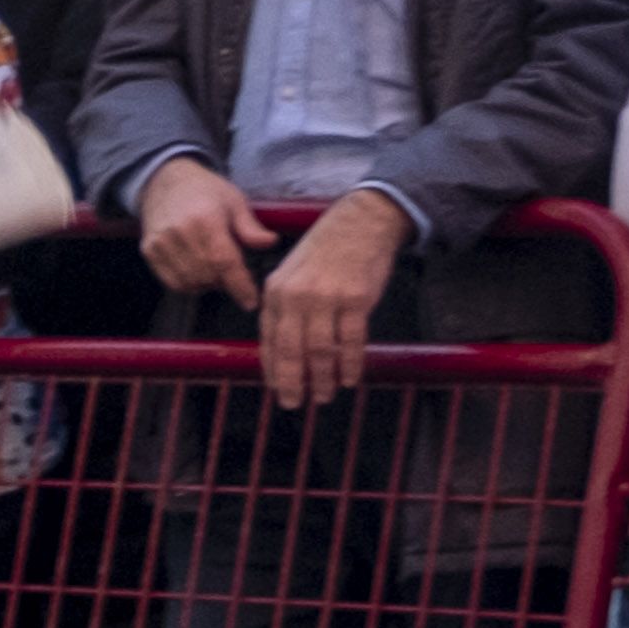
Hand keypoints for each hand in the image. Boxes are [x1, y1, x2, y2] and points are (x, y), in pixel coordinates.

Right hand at [137, 156, 266, 315]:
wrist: (165, 180)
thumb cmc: (205, 191)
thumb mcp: (235, 201)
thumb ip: (250, 227)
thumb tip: (271, 243)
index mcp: (205, 219)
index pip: (224, 262)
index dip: (239, 286)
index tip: (251, 302)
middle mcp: (179, 232)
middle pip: (208, 275)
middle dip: (225, 283)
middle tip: (233, 273)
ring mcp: (161, 243)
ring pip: (189, 282)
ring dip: (207, 285)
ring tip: (215, 270)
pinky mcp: (149, 250)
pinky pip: (172, 281)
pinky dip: (188, 284)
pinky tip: (198, 272)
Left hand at [254, 194, 404, 414]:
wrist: (359, 223)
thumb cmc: (325, 253)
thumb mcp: (292, 275)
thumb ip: (285, 309)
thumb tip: (280, 349)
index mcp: (276, 292)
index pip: (269, 339)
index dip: (272, 368)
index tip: (276, 390)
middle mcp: (296, 296)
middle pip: (291, 349)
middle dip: (291, 381)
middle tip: (294, 404)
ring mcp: (326, 297)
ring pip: (321, 349)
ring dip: (322, 378)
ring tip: (323, 396)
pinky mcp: (356, 298)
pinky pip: (352, 340)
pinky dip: (350, 364)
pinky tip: (349, 379)